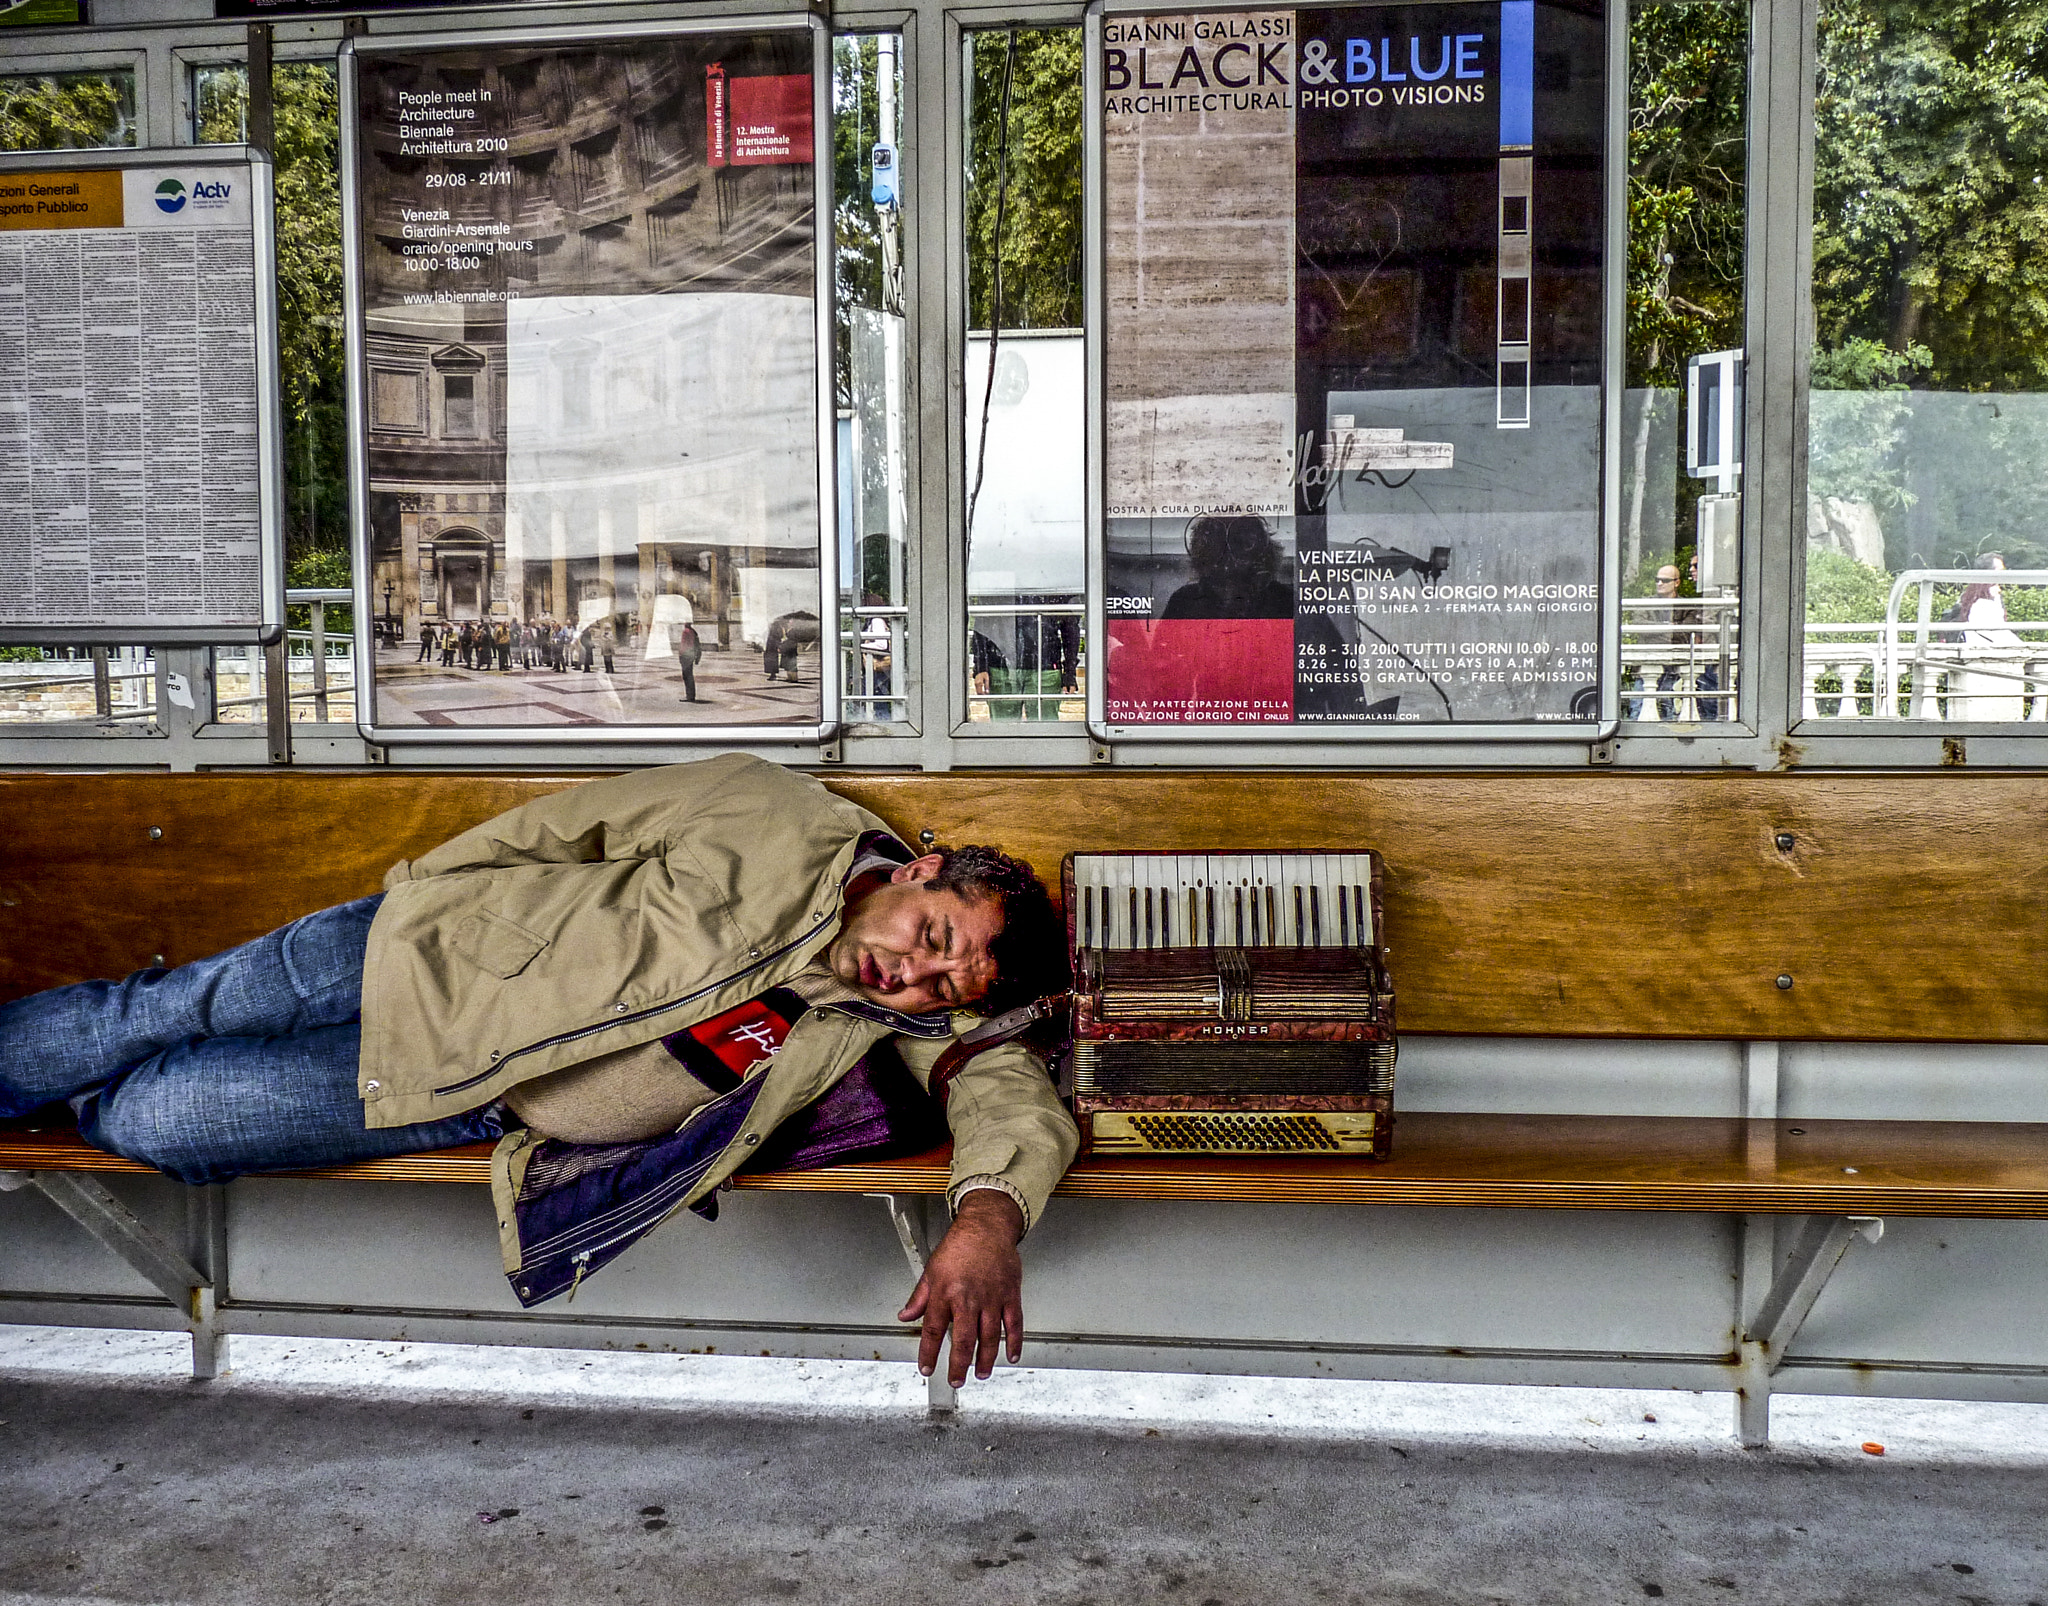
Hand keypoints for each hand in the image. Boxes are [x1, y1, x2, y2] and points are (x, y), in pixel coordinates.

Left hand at [897, 1190, 1025, 1385]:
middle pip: (963, 1340)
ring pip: (989, 1337)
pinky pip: (1014, 1324)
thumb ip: (919, 1298)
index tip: (927, 1369)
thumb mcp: (931, 1270)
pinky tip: (1011, 1356)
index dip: (928, 1353)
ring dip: (985, 1360)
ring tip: (980, 1374)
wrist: (986, 1227)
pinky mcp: (1011, 1295)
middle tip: (956, 1381)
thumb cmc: (959, 1246)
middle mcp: (968, 1298)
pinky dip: (1014, 1343)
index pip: (933, 1331)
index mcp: (945, 1293)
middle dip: (959, 1365)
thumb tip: (905, 1315)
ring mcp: (992, 1298)